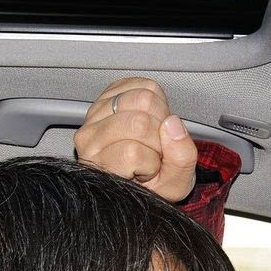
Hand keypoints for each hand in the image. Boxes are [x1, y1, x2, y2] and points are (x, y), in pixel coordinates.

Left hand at [74, 77, 197, 202]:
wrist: (142, 178)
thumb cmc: (153, 185)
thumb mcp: (175, 186)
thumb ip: (181, 159)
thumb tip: (172, 122)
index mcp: (100, 167)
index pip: (132, 153)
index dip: (152, 162)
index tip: (150, 171)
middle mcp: (90, 139)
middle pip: (138, 122)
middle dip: (159, 137)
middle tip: (156, 150)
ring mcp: (95, 114)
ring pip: (141, 99)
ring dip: (160, 116)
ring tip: (154, 135)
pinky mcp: (108, 95)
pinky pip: (142, 84)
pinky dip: (158, 99)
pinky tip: (151, 118)